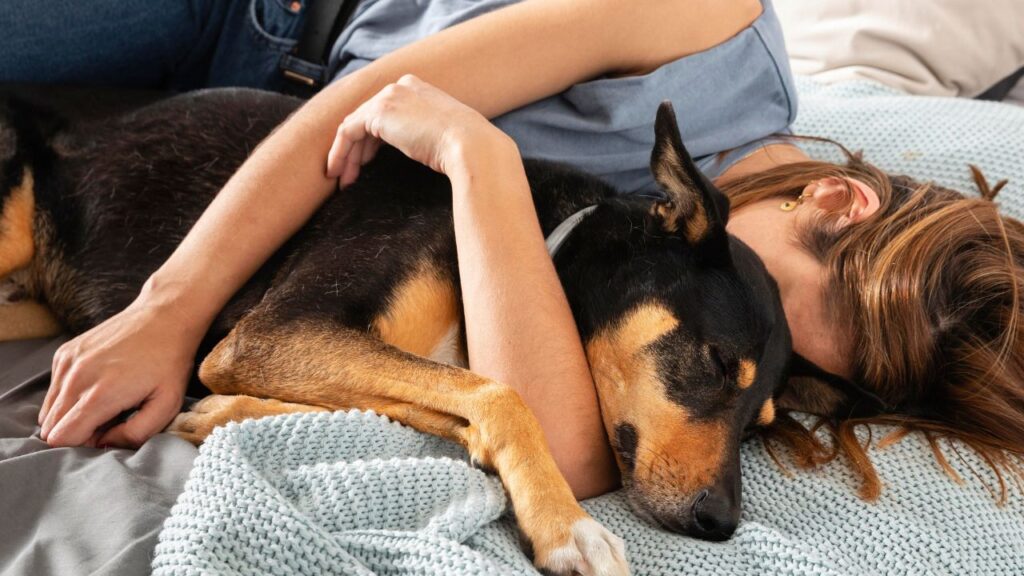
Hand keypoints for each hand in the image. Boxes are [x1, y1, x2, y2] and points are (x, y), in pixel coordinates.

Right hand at [39, 296, 197, 447]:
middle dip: (77, 433)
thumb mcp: (167, 405)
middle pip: (51, 428)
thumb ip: (135, 434)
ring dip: (71, 415)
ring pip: (49, 410)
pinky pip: (54, 389)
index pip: (61, 439)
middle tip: (109, 420)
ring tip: (104, 403)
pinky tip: (98, 386)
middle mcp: (76, 378)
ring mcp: (67, 362)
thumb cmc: (169, 363)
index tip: (106, 434)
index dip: (83, 446)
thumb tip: (104, 444)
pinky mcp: (64, 353)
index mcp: (100, 395)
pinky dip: (69, 396)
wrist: (164, 317)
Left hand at [326, 74, 508, 185]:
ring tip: (342, 180)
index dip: (370, 140)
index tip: (365, 163)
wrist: (472, 145)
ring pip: (353, 126)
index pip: (383, 113)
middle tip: (349, 175)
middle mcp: (400, 86)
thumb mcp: (442, 134)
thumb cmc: (465, 147)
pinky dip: (339, 153)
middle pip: (365, 118)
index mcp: (417, 88)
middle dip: (355, 149)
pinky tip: (339, 173)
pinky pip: (347, 133)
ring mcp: (388, 96)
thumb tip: (416, 147)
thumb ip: (424, 132)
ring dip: (345, 155)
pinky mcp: (379, 112)